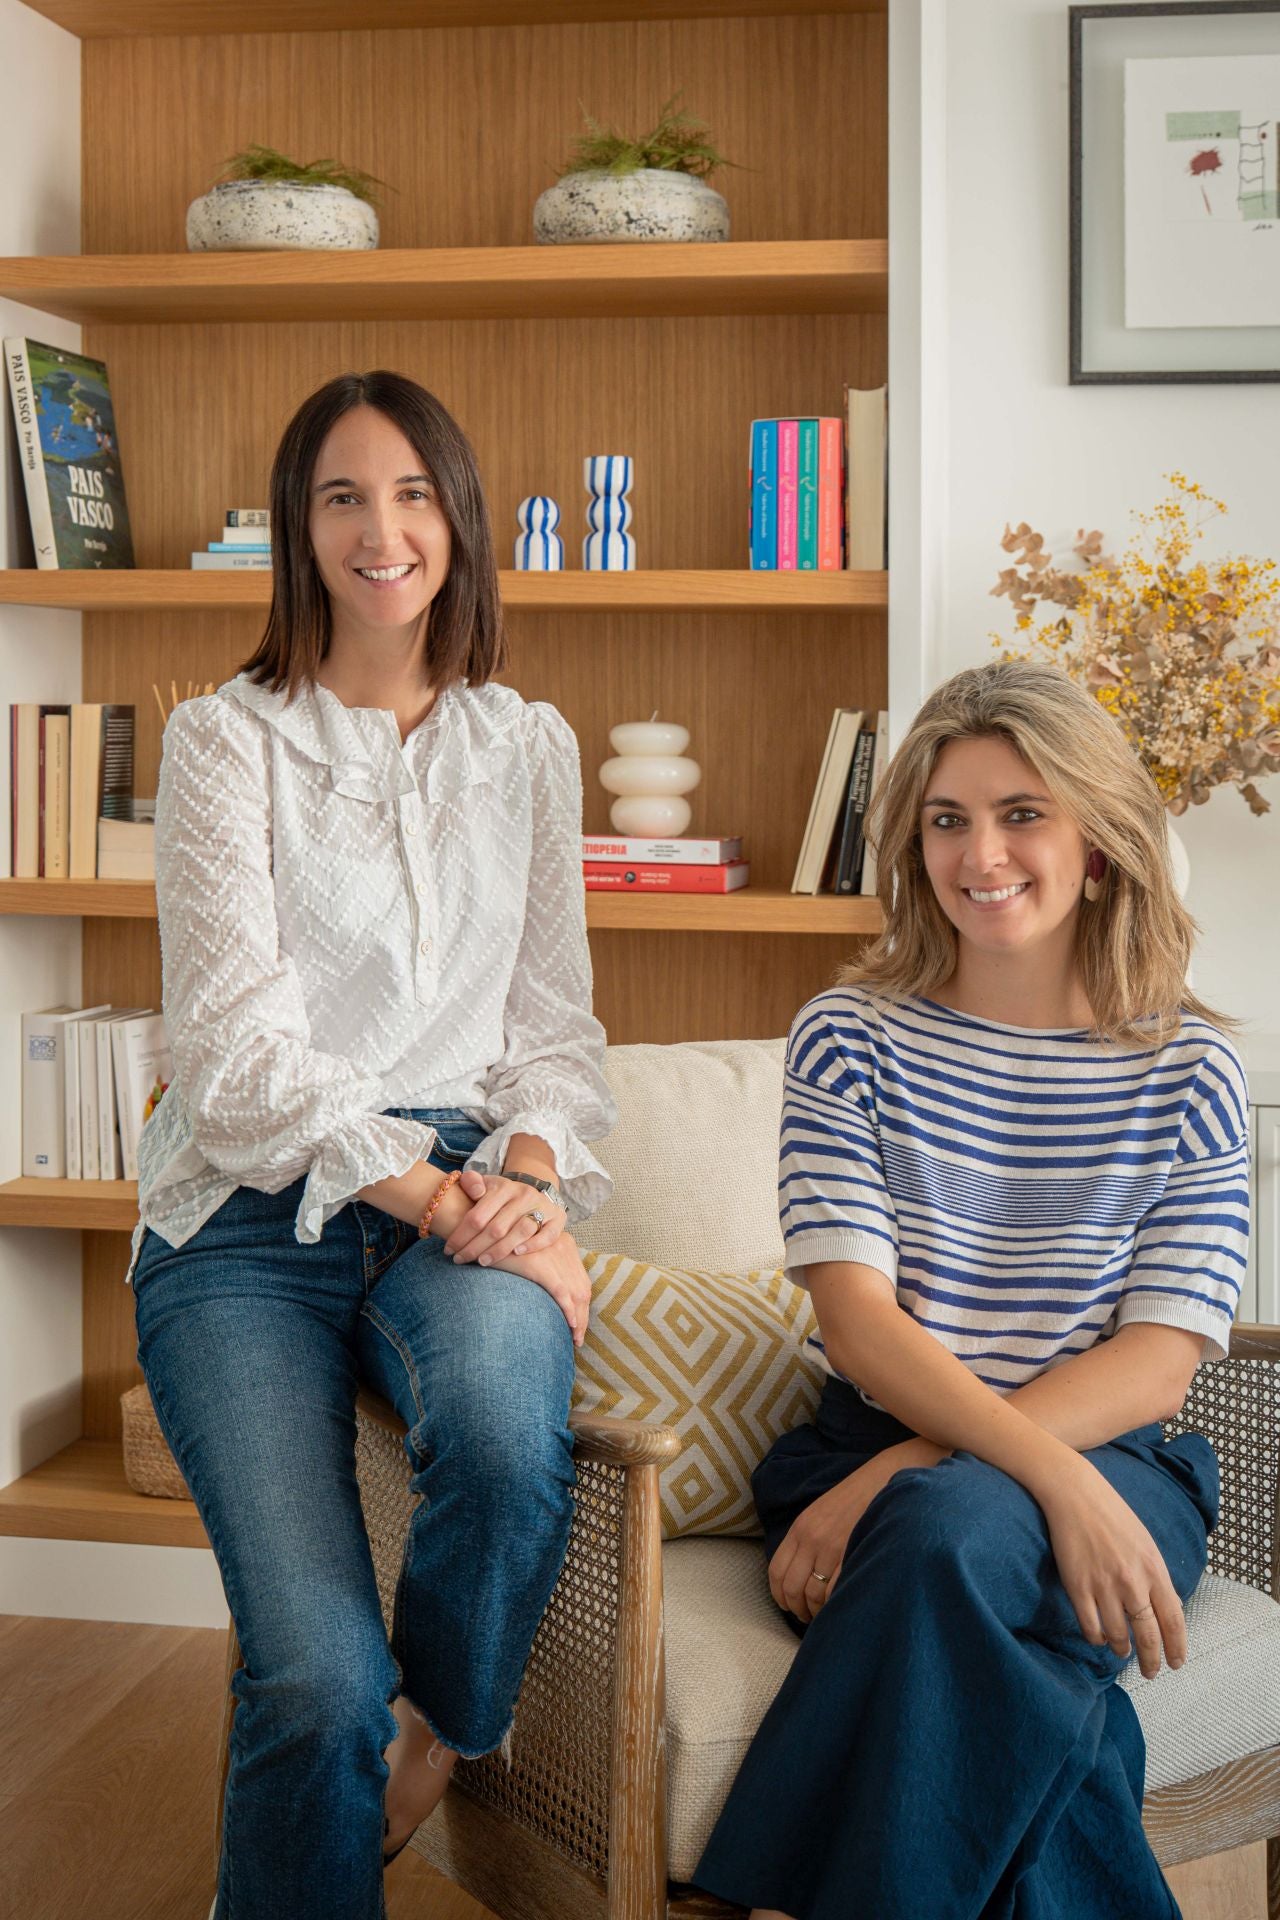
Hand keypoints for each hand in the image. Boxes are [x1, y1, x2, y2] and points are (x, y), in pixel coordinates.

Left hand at [442, 1169, 566, 1265]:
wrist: (533, 1192)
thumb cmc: (500, 1196)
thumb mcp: (485, 1184)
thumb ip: (472, 1182)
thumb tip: (475, 1190)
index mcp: (503, 1187)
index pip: (478, 1215)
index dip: (461, 1235)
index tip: (449, 1250)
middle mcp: (524, 1195)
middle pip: (496, 1228)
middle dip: (474, 1248)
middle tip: (460, 1259)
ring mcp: (542, 1207)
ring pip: (520, 1232)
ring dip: (499, 1251)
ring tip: (482, 1262)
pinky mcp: (557, 1219)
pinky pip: (547, 1235)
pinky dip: (532, 1245)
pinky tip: (516, 1254)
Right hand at [496, 1235, 591, 1348]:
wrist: (482, 1232)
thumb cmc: (502, 1246)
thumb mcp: (530, 1254)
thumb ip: (543, 1267)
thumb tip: (551, 1295)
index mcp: (563, 1243)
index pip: (580, 1279)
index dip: (582, 1303)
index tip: (579, 1322)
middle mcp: (564, 1247)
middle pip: (582, 1287)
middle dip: (583, 1315)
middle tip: (578, 1337)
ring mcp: (553, 1255)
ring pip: (576, 1292)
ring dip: (579, 1318)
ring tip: (575, 1338)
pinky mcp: (540, 1265)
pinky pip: (561, 1291)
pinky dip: (568, 1309)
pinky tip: (570, 1324)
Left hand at [768, 1439, 945, 1623]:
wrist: (885, 1480)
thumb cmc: (854, 1500)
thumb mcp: (820, 1514)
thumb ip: (806, 1541)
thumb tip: (798, 1577)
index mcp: (800, 1528)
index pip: (776, 1572)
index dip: (780, 1596)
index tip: (789, 1606)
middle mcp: (812, 1539)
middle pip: (792, 1589)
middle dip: (798, 1609)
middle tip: (807, 1617)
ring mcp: (832, 1547)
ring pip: (813, 1595)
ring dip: (816, 1612)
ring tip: (824, 1615)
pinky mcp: (853, 1553)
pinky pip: (835, 1591)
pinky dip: (835, 1604)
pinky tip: (840, 1604)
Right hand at [1040, 1457, 1186, 1678]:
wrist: (1075, 1493)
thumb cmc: (1112, 1515)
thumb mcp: (1145, 1543)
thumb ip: (1155, 1577)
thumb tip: (1164, 1610)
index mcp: (1154, 1569)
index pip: (1173, 1620)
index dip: (1176, 1647)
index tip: (1175, 1663)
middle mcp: (1133, 1582)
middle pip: (1147, 1635)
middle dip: (1151, 1660)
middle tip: (1150, 1672)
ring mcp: (1104, 1585)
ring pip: (1118, 1635)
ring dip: (1121, 1649)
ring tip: (1121, 1652)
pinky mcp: (1078, 1586)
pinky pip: (1090, 1626)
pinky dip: (1096, 1637)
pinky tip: (1099, 1637)